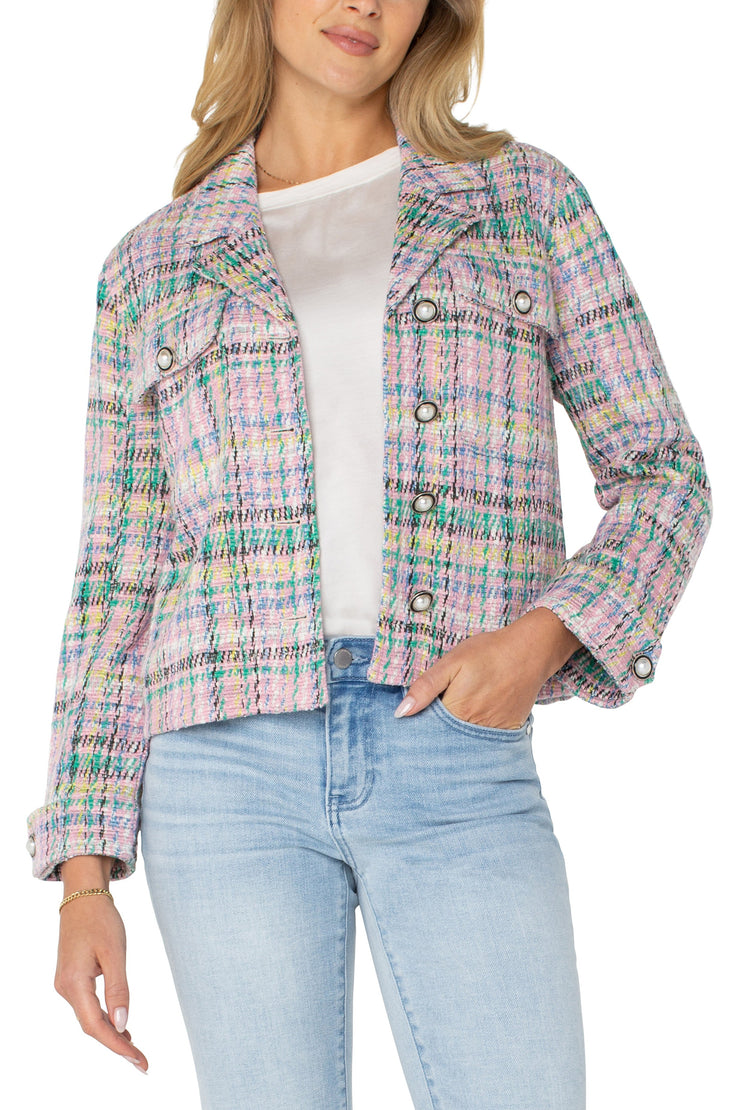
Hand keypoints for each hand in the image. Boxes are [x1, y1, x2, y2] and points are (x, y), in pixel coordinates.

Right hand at [55, 894, 148, 1073]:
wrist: (83, 897)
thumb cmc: (101, 920)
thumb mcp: (115, 952)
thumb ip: (118, 989)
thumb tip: (121, 1024)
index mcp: (74, 983)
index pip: (95, 1025)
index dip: (116, 1045)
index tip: (137, 1060)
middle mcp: (65, 988)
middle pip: (91, 1026)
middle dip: (116, 1045)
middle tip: (141, 1062)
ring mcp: (66, 984)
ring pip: (88, 1018)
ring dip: (110, 1034)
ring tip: (134, 1049)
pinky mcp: (72, 979)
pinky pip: (87, 1007)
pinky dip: (104, 1019)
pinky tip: (120, 1026)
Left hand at [394, 608, 581, 728]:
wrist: (530, 650)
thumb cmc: (488, 652)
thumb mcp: (451, 662)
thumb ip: (425, 687)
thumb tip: (401, 713)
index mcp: (457, 710)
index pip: (428, 729)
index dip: (419, 725)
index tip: (412, 723)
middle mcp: (475, 727)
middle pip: (447, 739)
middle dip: (437, 734)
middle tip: (435, 718)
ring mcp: (493, 731)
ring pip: (466, 742)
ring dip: (456, 735)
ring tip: (454, 719)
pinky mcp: (508, 729)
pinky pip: (487, 740)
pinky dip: (477, 735)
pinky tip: (474, 721)